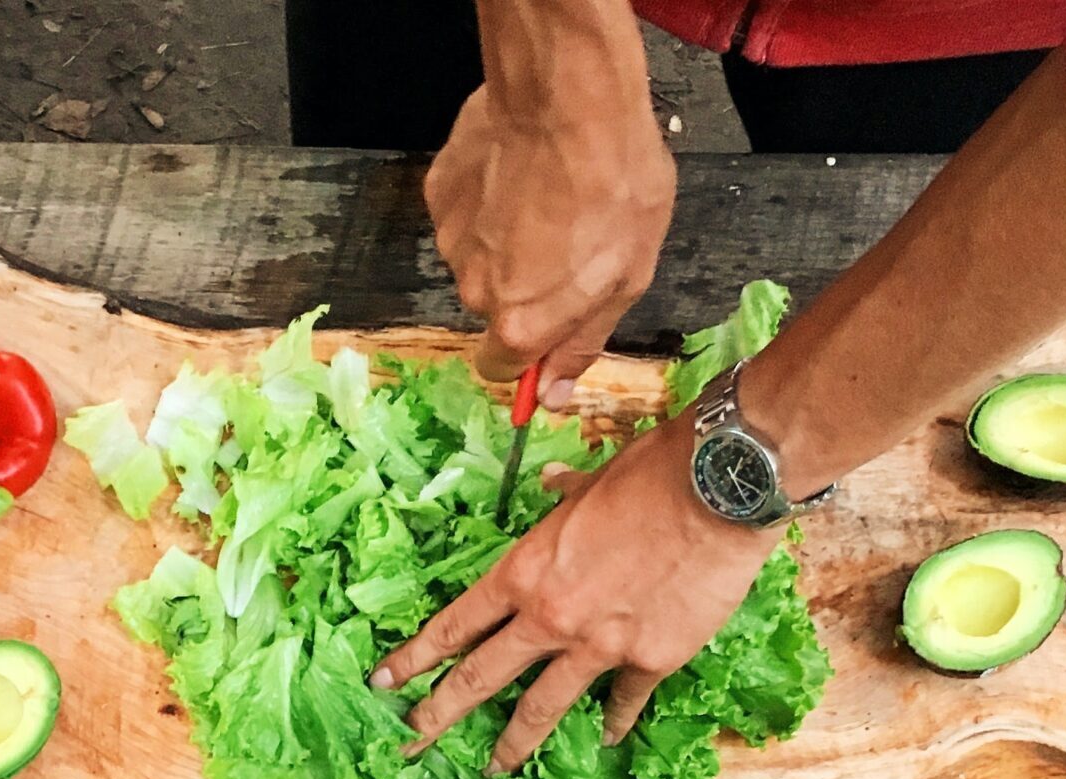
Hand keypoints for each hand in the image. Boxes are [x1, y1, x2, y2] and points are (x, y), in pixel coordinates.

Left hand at [371, 423, 773, 772]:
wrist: (720, 488)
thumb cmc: (652, 473)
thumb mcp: (592, 482)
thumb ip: (563, 498)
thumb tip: (550, 487)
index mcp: (525, 572)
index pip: (455, 626)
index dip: (415, 657)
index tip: (384, 682)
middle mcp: (550, 617)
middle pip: (481, 677)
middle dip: (439, 714)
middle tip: (411, 742)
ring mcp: (598, 646)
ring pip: (541, 707)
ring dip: (513, 743)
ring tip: (494, 768)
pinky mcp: (649, 660)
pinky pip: (622, 701)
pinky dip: (614, 721)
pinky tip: (605, 737)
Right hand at [424, 85, 673, 408]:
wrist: (570, 97)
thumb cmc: (614, 185)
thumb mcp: (627, 277)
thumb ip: (583, 342)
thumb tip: (553, 394)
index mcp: (519, 322)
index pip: (502, 368)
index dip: (530, 351)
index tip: (552, 323)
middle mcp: (473, 290)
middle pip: (493, 308)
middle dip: (525, 285)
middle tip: (568, 240)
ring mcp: (450, 239)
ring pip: (478, 257)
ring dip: (507, 239)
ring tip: (548, 196)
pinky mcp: (438, 192)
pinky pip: (464, 213)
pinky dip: (488, 200)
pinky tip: (521, 171)